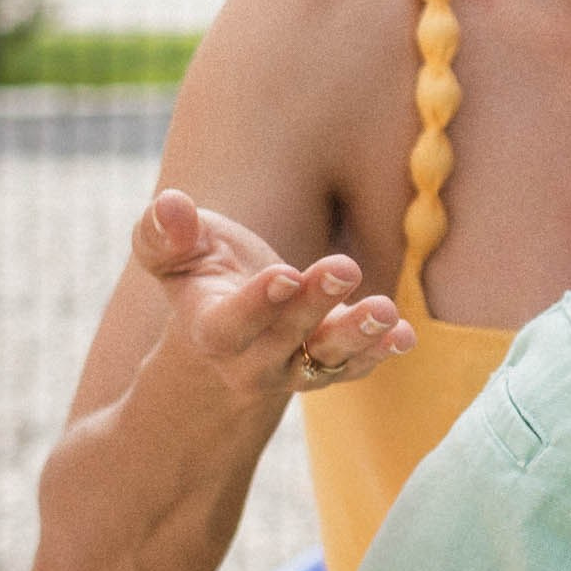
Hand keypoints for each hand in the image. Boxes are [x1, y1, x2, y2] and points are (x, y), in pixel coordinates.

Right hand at [132, 188, 413, 407]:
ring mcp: (293, 367)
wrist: (233, 318)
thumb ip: (165, 233)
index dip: (257, 304)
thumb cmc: (203, 269)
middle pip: (284, 338)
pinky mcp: (330, 365)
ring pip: (326, 360)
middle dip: (315, 305)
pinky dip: (380, 352)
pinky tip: (404, 335)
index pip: (230, 325)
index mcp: (209, 327)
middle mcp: (249, 359)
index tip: (286, 274)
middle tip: (346, 267)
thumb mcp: (177, 251)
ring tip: (386, 311)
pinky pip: (356, 366)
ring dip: (357, 336)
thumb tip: (170, 203)